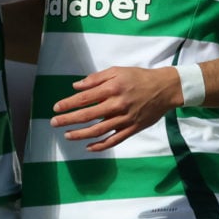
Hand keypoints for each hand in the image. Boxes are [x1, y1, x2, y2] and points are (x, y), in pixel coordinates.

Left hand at [50, 65, 180, 151]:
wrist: (164, 89)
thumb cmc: (138, 77)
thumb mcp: (117, 71)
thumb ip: (96, 78)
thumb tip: (76, 86)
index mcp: (112, 88)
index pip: (84, 98)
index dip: (68, 104)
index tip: (56, 108)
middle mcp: (117, 105)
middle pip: (88, 116)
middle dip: (68, 120)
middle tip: (54, 123)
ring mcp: (125, 119)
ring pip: (98, 130)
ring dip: (80, 134)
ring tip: (67, 135)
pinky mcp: (132, 129)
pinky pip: (114, 140)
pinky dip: (100, 145)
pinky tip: (88, 147)